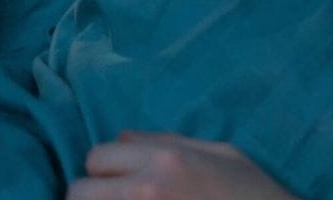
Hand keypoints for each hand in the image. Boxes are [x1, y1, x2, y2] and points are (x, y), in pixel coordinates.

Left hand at [67, 131, 297, 199]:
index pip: (98, 156)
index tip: (119, 179)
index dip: (107, 168)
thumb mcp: (224, 153)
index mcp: (166, 159)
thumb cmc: (254, 192)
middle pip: (78, 191)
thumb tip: (124, 138)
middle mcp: (145, 190)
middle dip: (91, 195)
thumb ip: (171, 142)